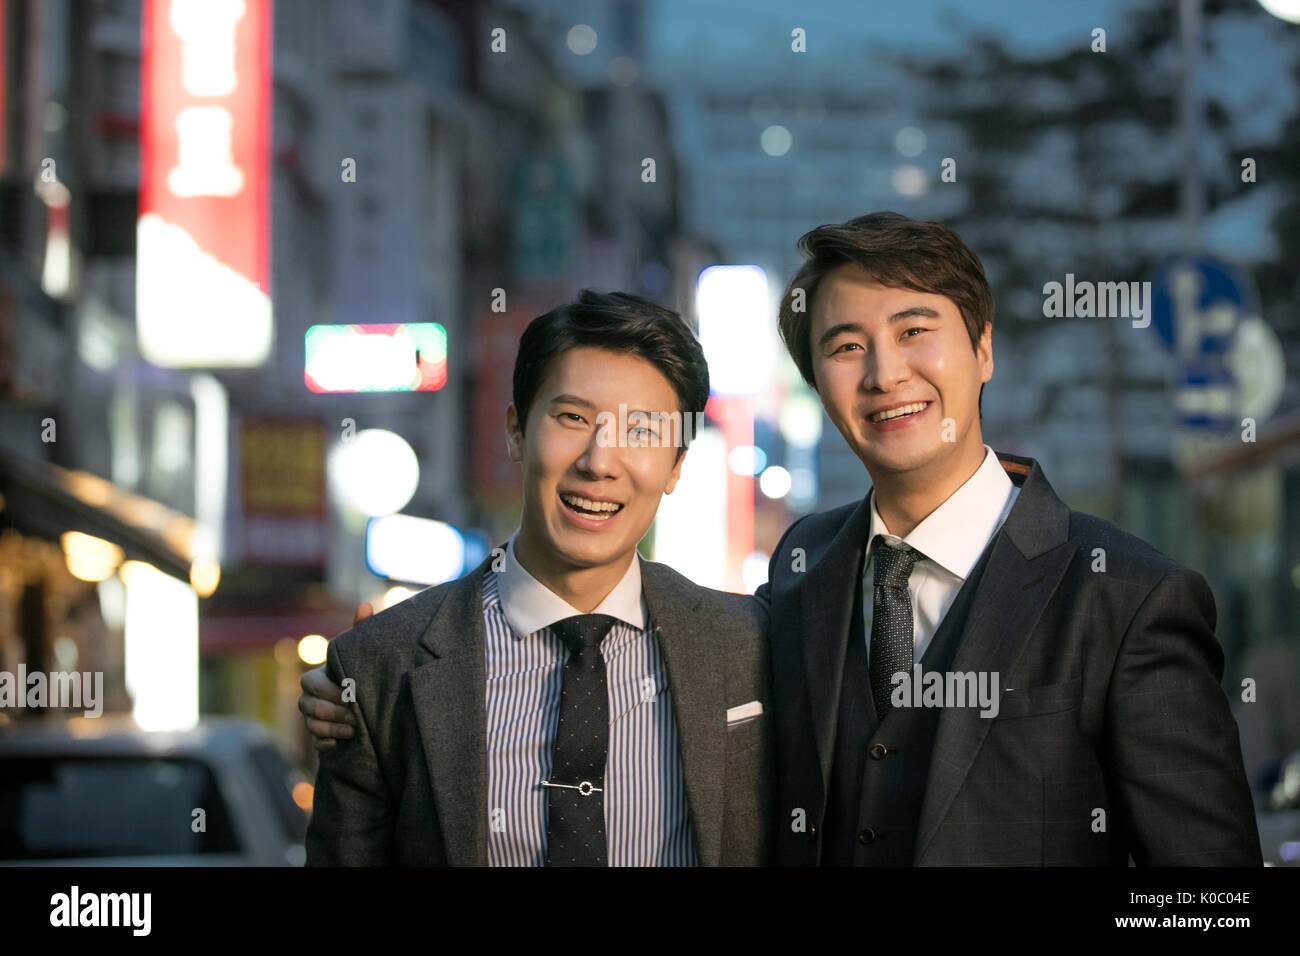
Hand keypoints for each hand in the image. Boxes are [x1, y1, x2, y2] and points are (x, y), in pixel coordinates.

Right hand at [298, 602, 371, 750]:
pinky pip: (317, 743)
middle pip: (311, 706)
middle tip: (358, 714)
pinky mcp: (317, 739)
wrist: (365, 709)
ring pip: (312, 725)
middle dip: (335, 711)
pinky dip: (330, 742)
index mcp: (315, 678)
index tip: (354, 693)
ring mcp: (310, 719)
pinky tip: (347, 740)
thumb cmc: (359, 674)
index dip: (332, 691)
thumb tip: (365, 605)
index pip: (311, 683)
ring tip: (356, 728)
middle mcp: (308, 698)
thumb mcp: (360, 654)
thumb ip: (360, 630)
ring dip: (335, 728)